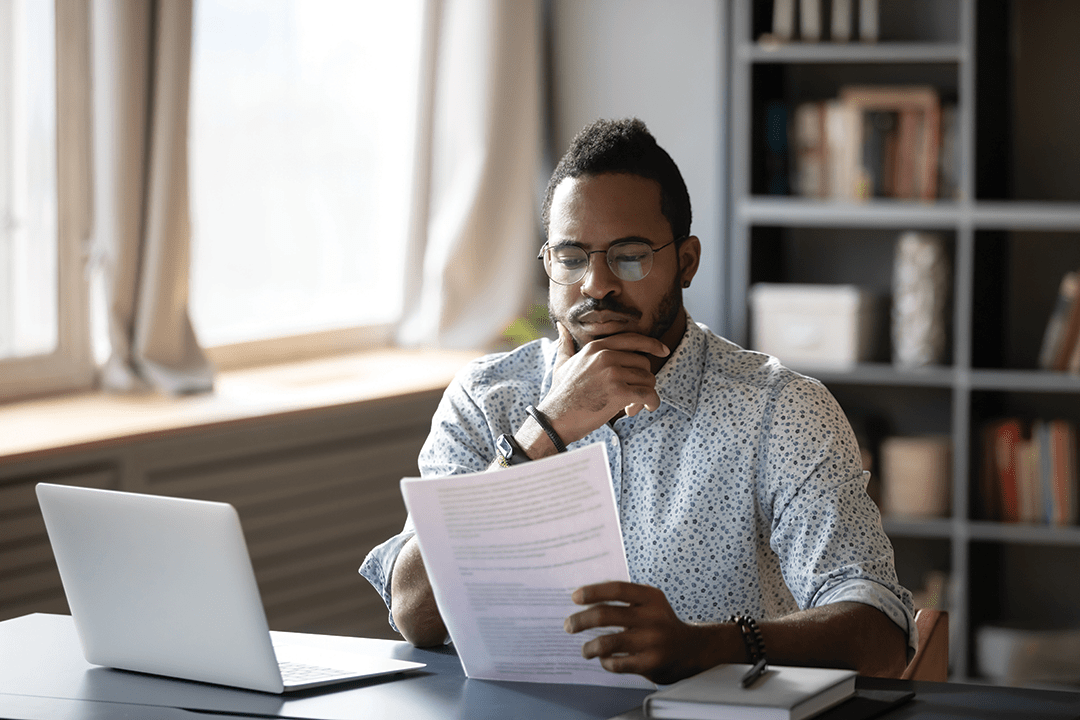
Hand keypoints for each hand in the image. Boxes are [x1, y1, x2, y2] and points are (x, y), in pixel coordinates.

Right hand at [538, 323, 668, 443]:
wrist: (555, 419)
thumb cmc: (560, 394)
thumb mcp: (562, 364)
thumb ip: (565, 344)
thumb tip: (561, 326)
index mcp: (596, 347)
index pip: (632, 339)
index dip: (651, 344)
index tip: (663, 350)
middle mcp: (605, 356)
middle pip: (643, 362)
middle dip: (643, 379)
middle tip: (634, 395)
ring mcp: (612, 373)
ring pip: (648, 379)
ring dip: (646, 394)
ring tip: (632, 405)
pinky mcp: (619, 392)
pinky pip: (648, 394)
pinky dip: (652, 403)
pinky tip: (645, 408)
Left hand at [563, 581, 715, 684]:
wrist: (691, 649)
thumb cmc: (660, 623)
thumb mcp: (650, 603)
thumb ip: (625, 598)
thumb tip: (584, 597)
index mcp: (651, 597)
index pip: (617, 589)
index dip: (593, 592)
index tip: (574, 597)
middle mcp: (652, 617)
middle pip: (605, 615)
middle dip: (581, 620)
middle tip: (569, 625)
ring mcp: (652, 641)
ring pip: (607, 642)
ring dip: (589, 647)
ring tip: (585, 649)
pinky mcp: (651, 663)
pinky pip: (616, 663)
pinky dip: (605, 661)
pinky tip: (604, 659)